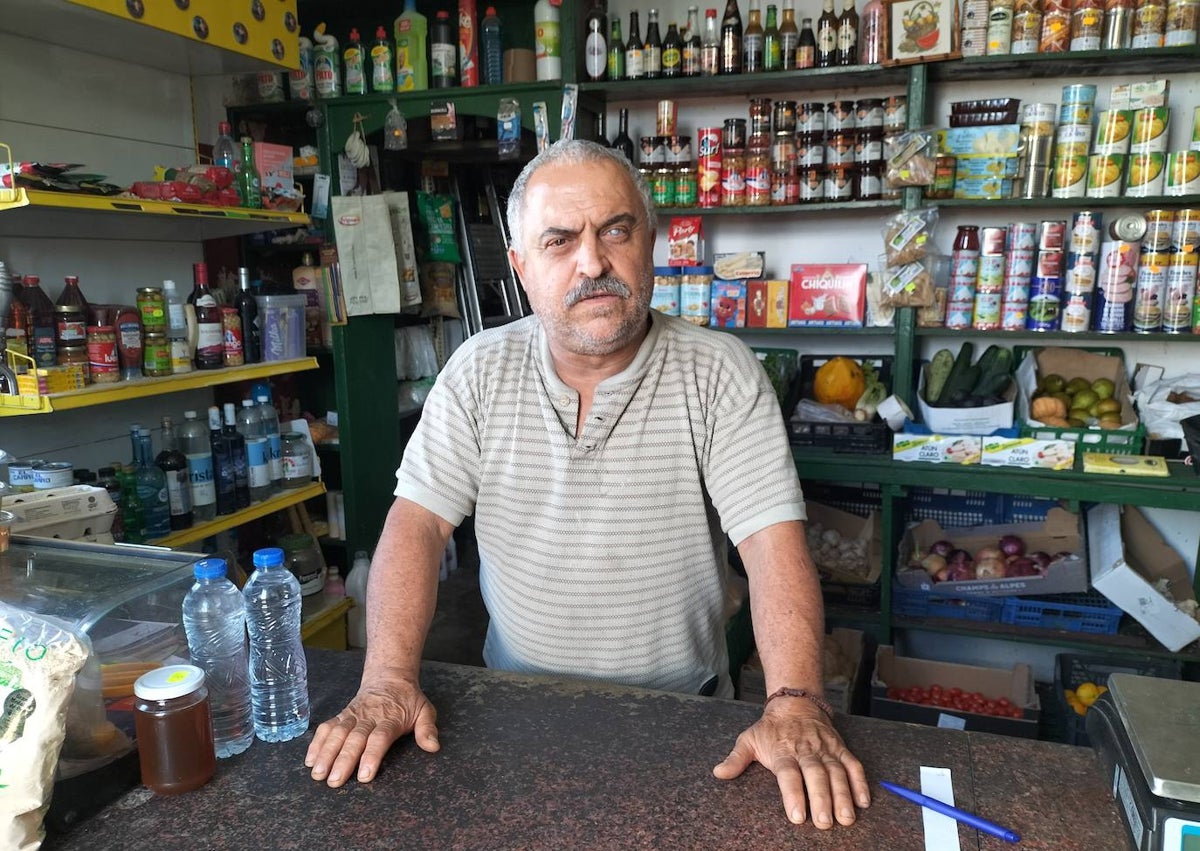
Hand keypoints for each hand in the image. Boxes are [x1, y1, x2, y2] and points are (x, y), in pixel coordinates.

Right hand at [304, 669, 439, 787]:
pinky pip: (327, 727)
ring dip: (326, 753)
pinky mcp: (342, 715)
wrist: (390, 677)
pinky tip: (310, 760)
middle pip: (355, 739)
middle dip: (343, 760)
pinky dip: (317, 742)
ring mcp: (353, 716)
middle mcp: (369, 717)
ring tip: (317, 774)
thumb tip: (433, 747)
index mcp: (390, 719)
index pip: (379, 738)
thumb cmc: (408, 700)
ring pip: (337, 733)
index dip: (371, 756)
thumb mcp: (425, 710)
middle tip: (334, 781)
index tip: (364, 775)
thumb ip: (427, 729)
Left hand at [712, 699, 870, 828]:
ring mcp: (825, 749)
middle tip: (825, 822)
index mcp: (782, 751)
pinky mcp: (840, 748)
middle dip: (822, 799)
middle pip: (816, 775)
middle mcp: (806, 750)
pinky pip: (853, 764)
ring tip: (846, 818)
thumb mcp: (749, 739)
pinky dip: (860, 781)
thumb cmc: (771, 728)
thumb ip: (736, 759)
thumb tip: (719, 773)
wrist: (795, 702)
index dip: (794, 795)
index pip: (789, 775)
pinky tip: (863, 801)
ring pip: (837, 772)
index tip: (797, 816)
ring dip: (843, 795)